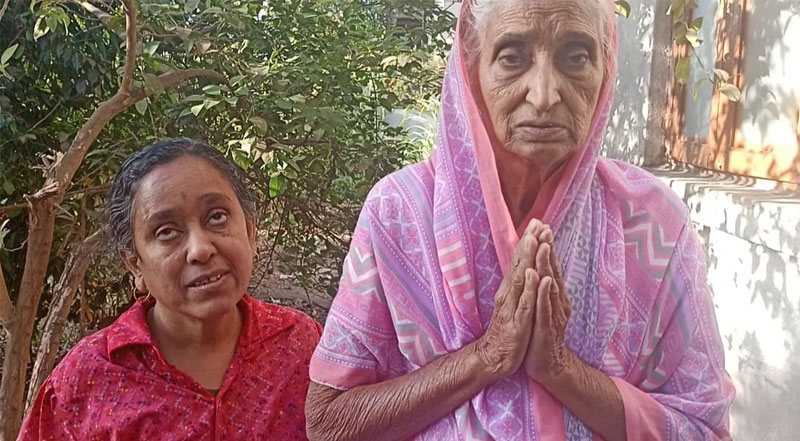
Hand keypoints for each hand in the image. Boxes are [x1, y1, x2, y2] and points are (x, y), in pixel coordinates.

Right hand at [473, 219, 542, 378]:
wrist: (494, 357)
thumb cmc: (508, 329)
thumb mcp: (513, 303)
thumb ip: (517, 284)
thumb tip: (524, 265)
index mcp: (510, 289)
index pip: (520, 261)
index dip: (528, 241)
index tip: (537, 222)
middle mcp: (509, 293)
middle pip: (520, 264)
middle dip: (528, 243)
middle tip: (536, 223)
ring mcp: (512, 307)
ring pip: (521, 279)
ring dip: (528, 259)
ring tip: (535, 240)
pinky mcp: (518, 323)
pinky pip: (525, 304)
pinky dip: (531, 289)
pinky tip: (537, 276)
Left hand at [523, 227, 575, 386]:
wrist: (547, 364)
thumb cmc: (540, 333)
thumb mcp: (541, 306)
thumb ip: (542, 286)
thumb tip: (539, 266)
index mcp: (553, 295)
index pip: (548, 266)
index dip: (545, 246)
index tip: (541, 225)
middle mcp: (556, 301)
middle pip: (551, 271)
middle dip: (547, 249)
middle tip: (545, 228)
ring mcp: (551, 313)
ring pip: (549, 286)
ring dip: (546, 266)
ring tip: (543, 246)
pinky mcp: (545, 327)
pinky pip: (544, 308)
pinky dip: (544, 293)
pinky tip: (544, 281)